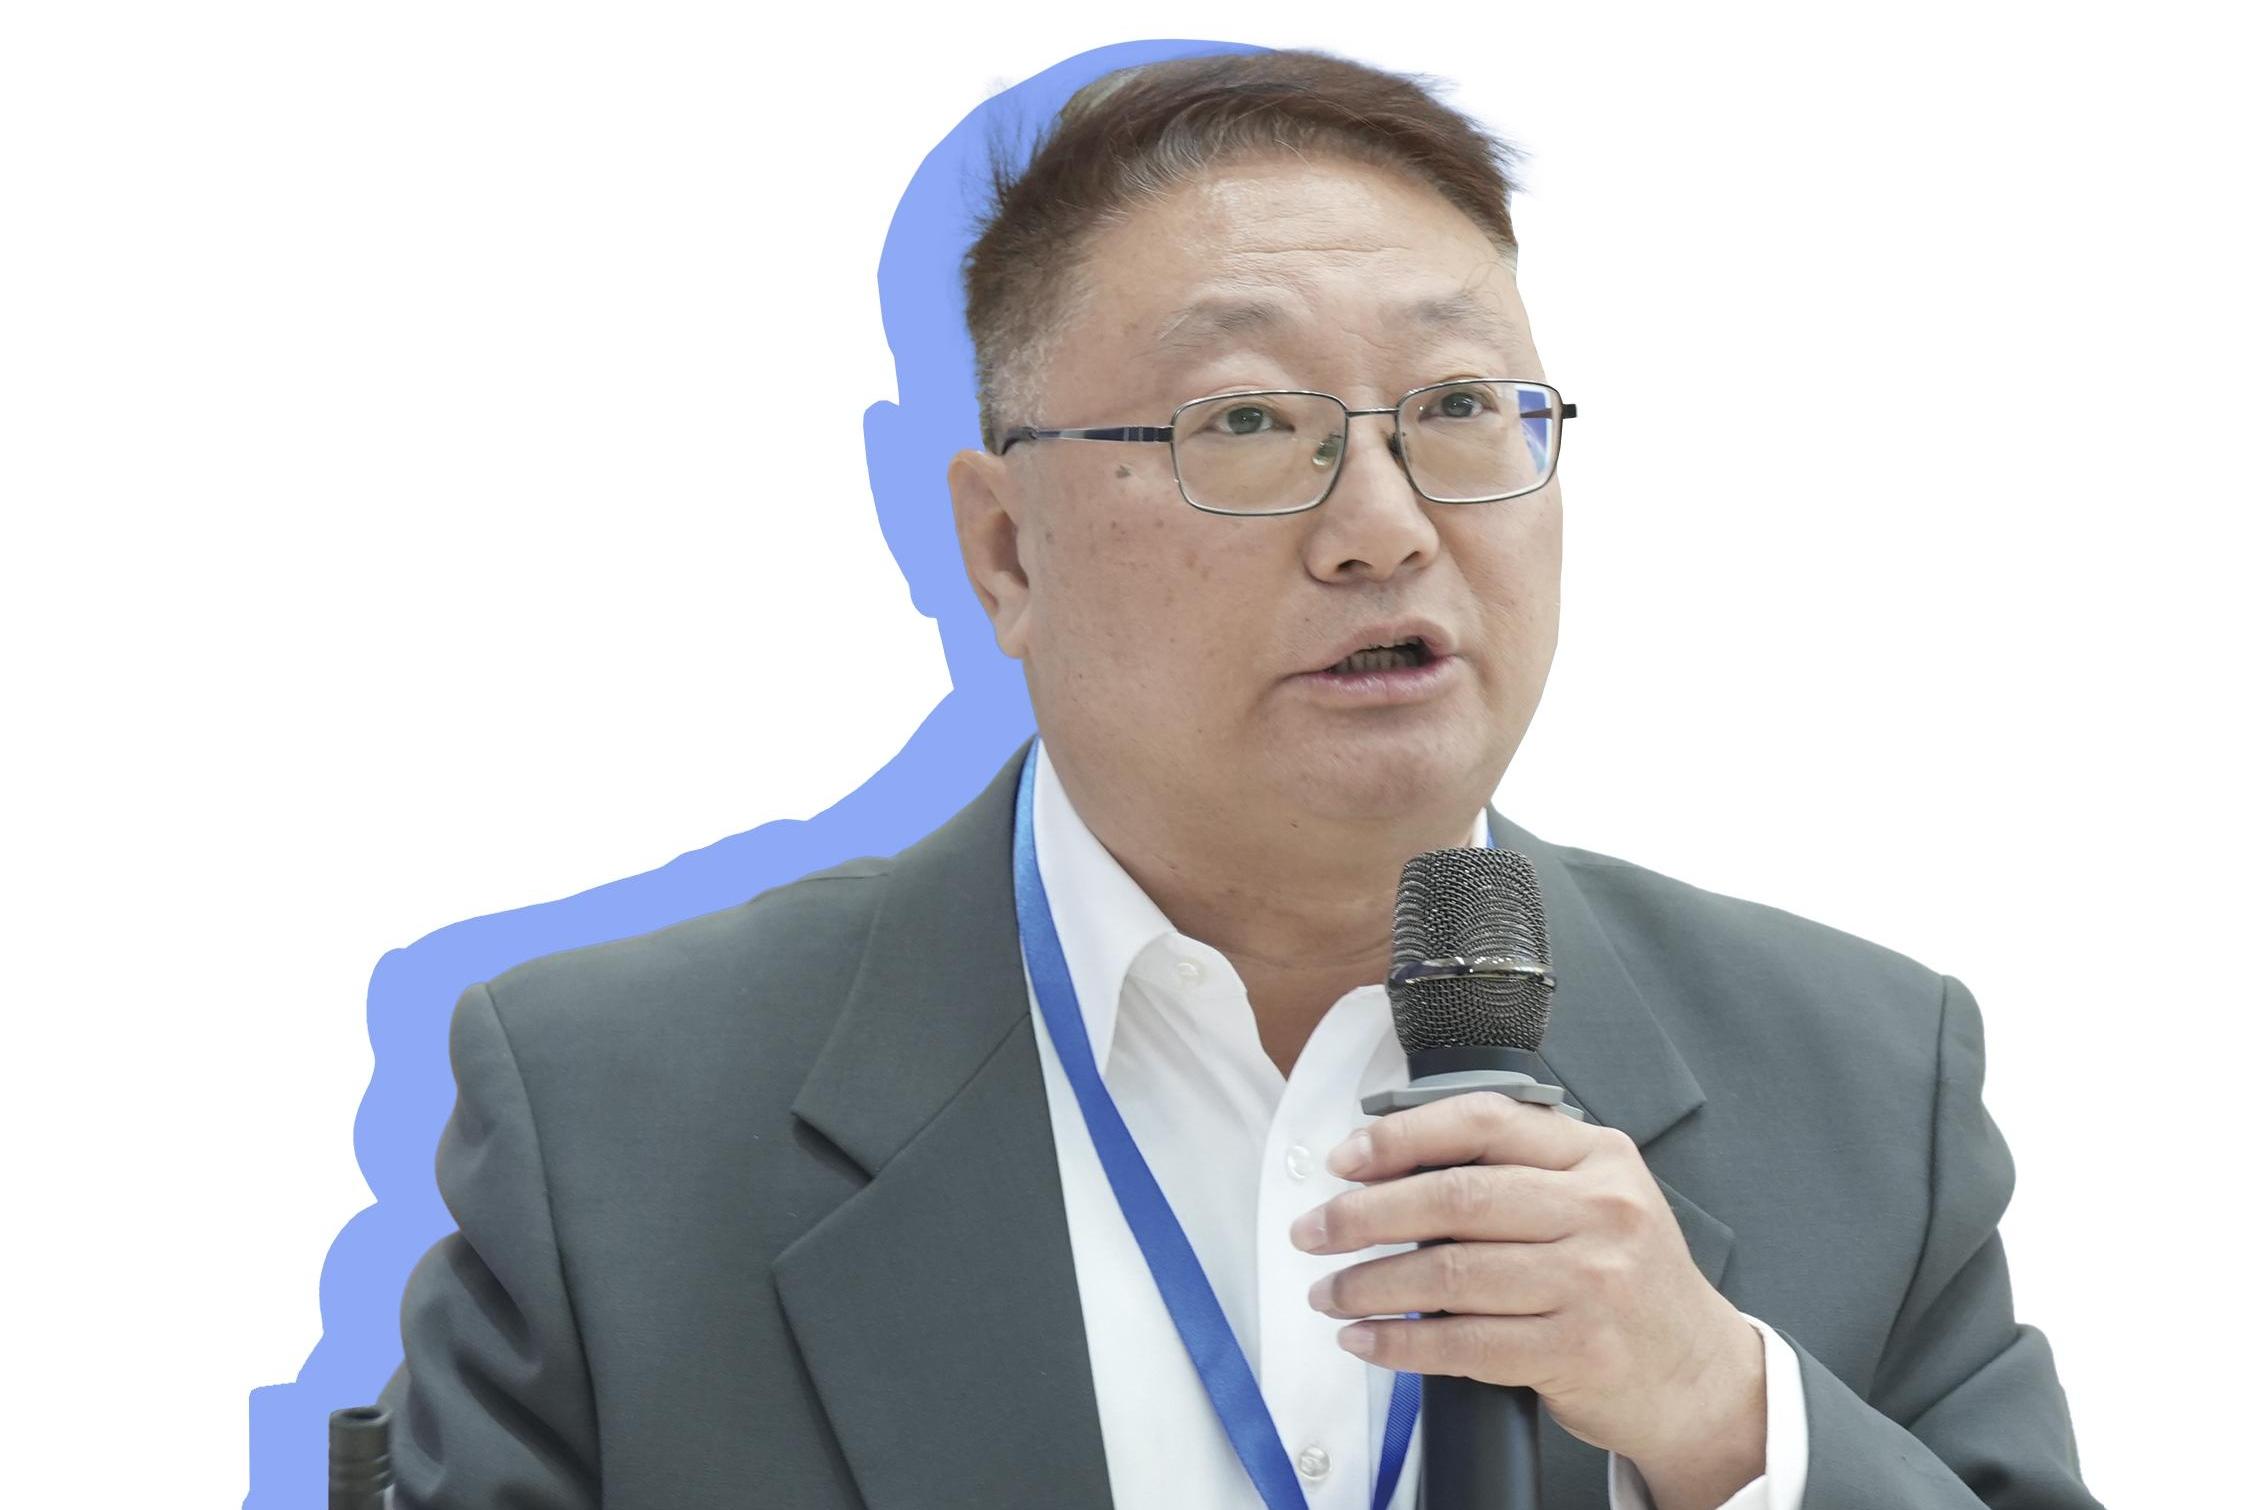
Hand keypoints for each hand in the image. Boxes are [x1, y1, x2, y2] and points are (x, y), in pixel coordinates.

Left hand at [1289, 1092, 1762, 1495]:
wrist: (1697, 1375)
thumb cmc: (1627, 1281)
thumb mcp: (1595, 1200)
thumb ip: (1515, 1173)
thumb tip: (1387, 1172)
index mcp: (1598, 1156)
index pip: (1484, 1122)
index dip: (1401, 1137)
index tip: (1344, 1160)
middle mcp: (1600, 1211)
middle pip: (1455, 1197)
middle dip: (1364, 1215)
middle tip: (1314, 1231)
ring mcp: (1592, 1282)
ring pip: (1450, 1273)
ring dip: (1369, 1284)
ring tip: (1329, 1291)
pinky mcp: (1576, 1350)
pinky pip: (1464, 1344)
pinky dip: (1401, 1344)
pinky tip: (1366, 1339)